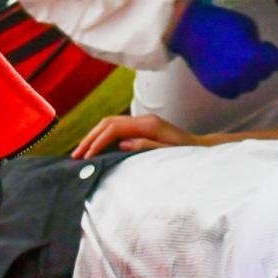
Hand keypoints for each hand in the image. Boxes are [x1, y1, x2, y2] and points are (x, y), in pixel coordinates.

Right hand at [73, 113, 198, 158]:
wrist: (202, 148)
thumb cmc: (187, 154)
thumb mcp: (168, 154)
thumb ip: (146, 147)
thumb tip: (122, 144)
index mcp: (149, 125)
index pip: (114, 129)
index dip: (98, 142)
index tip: (86, 157)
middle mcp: (144, 119)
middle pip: (108, 122)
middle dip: (90, 138)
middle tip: (76, 156)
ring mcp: (143, 121)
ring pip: (110, 123)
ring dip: (94, 136)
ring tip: (81, 152)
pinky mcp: (142, 127)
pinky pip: (116, 128)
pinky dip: (103, 136)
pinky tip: (96, 148)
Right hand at [167, 0, 277, 98]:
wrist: (189, 30)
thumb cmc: (220, 23)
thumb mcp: (248, 26)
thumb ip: (258, 43)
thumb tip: (260, 53)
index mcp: (255, 58)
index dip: (272, 53)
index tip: (265, 47)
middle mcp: (245, 75)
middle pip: (265, 74)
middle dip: (261, 64)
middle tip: (250, 52)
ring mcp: (230, 84)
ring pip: (250, 86)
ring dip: (249, 75)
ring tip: (238, 63)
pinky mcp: (217, 89)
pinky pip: (234, 92)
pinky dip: (235, 84)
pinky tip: (229, 71)